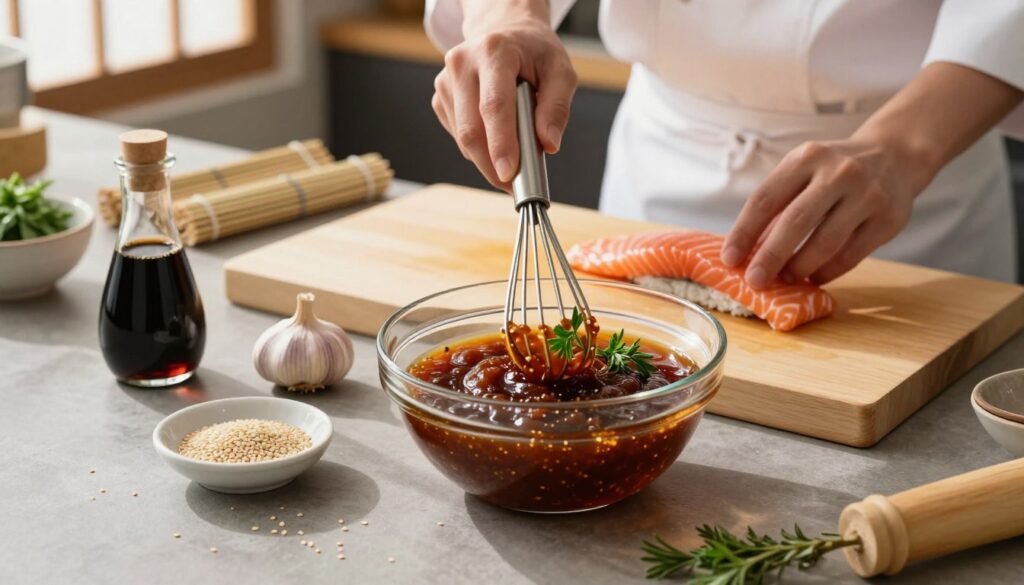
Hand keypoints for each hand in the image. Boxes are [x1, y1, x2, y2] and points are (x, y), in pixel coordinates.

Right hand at [431, 6, 576, 189]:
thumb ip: (557, 107)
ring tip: (514, 153)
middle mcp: (462, 63)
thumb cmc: (534, 52)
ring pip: (464, 138)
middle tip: (514, 184)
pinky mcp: (441, 98)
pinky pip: (459, 137)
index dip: (501, 144)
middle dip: (492, 164)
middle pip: (472, 129)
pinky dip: (479, 148)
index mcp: (494, 51)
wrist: (504, 31)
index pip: (494, 106)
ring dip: (488, 158)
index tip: (509, 173)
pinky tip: (496, 135)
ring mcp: (446, 81)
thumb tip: (548, 144)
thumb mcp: (560, 71)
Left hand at [721, 139, 917, 286]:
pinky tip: (813, 277)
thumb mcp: (804, 171)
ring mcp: (867, 195)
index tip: (729, 259)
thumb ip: (778, 205)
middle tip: (754, 281)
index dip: (744, 232)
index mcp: (807, 158)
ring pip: (826, 242)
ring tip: (785, 280)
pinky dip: (827, 272)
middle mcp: (838, 173)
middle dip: (770, 256)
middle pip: (795, 221)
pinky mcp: (889, 219)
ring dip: (800, 268)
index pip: (765, 198)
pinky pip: (851, 255)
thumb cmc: (834, 171)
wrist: (896, 155)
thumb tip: (747, 253)